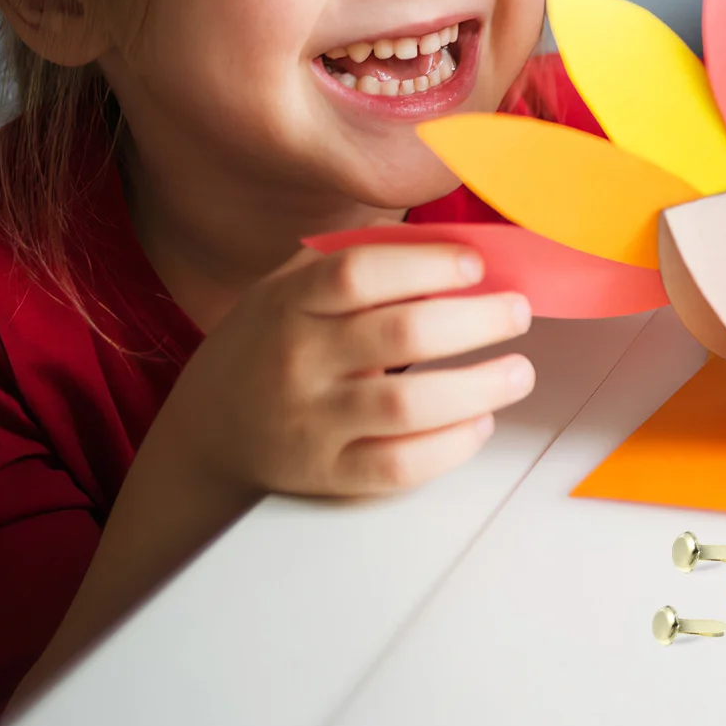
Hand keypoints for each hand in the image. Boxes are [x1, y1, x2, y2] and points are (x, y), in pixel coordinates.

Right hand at [156, 242, 534, 498]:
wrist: (208, 432)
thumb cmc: (269, 343)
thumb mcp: (290, 287)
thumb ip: (356, 263)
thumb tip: (449, 249)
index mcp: (290, 304)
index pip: (358, 273)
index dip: (425, 264)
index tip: (474, 264)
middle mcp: (299, 361)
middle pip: (400, 335)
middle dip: (475, 321)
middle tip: (517, 312)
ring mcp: (312, 423)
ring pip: (407, 406)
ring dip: (477, 387)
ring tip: (518, 371)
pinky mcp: (328, 475)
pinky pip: (397, 467)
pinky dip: (449, 446)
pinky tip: (479, 422)